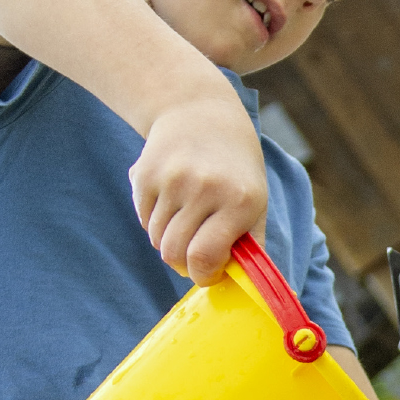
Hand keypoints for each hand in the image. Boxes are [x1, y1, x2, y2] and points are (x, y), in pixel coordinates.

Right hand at [129, 93, 266, 284]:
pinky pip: (144, 220)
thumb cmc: (235, 168)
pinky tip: (172, 199)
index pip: (205, 258)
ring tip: (188, 218)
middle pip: (174, 254)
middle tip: (194, 255)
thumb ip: (249, 245)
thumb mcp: (256, 201)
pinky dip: (155, 221)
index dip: (203, 275)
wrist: (200, 112)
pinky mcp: (144, 174)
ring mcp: (172, 180)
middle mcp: (205, 189)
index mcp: (240, 201)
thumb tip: (246, 287)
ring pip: (157, 239)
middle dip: (182, 263)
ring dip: (169, 240)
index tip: (207, 273)